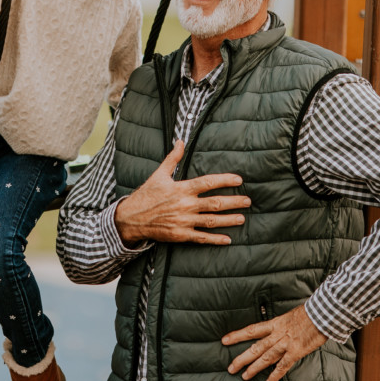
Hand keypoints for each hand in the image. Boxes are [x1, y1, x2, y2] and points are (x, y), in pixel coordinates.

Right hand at [114, 139, 250, 246]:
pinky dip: (215, 239)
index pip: (207, 183)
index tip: (239, 180)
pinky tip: (227, 239)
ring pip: (211, 221)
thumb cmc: (146, 195)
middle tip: (247, 201)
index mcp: (181, 189)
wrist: (131, 218)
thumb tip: (180, 141)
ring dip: (228, 220)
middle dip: (233, 202)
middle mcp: (185, 205)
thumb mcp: (158, 174)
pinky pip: (201, 238)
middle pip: (214, 203)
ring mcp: (184, 221)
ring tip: (241, 218)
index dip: (224, 180)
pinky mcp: (180, 235)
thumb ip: (172, 158)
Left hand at [222, 305, 327, 380]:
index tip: (224, 340)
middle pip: (255, 347)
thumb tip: (276, 331)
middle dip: (242, 358)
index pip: (251, 330)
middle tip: (231, 368)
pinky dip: (275, 375)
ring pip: (266, 358)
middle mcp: (277, 334)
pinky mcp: (296, 351)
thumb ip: (281, 325)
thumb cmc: (309, 313)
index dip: (237, 335)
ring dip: (254, 368)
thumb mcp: (290, 315)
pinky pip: (283, 366)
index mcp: (275, 324)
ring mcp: (286, 343)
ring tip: (244, 376)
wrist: (323, 313)